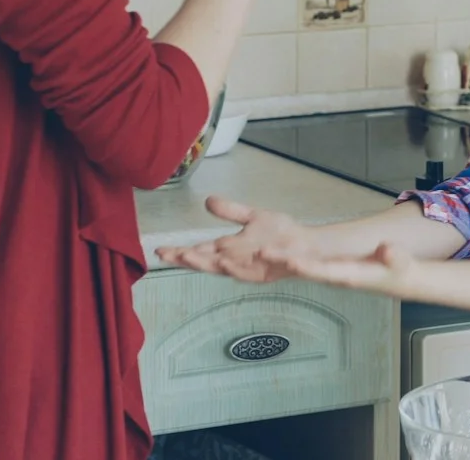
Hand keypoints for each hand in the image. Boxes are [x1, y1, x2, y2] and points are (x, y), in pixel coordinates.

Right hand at [154, 196, 320, 283]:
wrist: (310, 245)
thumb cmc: (281, 234)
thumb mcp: (252, 217)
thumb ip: (230, 211)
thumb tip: (207, 201)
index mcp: (231, 250)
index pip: (201, 251)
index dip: (180, 252)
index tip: (160, 250)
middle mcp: (238, 261)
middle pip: (208, 262)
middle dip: (189, 259)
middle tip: (168, 255)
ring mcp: (253, 267)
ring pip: (227, 268)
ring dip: (208, 264)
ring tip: (189, 257)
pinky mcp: (271, 269)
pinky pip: (255, 268)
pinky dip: (241, 266)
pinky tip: (227, 261)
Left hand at [260, 241, 420, 298]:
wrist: (395, 279)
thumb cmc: (398, 269)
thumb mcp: (400, 262)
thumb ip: (393, 257)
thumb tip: (388, 251)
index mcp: (349, 275)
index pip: (325, 272)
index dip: (308, 267)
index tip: (291, 261)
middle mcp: (333, 276)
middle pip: (304, 270)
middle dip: (282, 262)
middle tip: (260, 253)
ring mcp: (327, 273)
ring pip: (299, 268)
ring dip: (278, 261)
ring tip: (253, 252)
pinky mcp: (325, 269)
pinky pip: (302, 265)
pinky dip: (284, 260)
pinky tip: (267, 254)